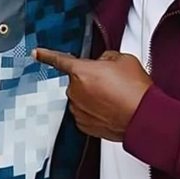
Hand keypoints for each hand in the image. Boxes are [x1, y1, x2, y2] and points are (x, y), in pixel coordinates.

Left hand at [33, 48, 151, 141]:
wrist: (142, 116)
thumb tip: (104, 62)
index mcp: (82, 71)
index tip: (37, 53)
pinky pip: (86, 112)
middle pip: (78, 79)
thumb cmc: (134, 90)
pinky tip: (112, 109)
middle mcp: (75, 91)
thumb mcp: (124, 60)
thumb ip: (107, 57)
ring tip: (116, 97)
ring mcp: (78, 109)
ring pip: (82, 97)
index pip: (59, 59)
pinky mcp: (84, 125)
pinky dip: (96, 111)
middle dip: (92, 79)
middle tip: (113, 82)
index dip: (46, 55)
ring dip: (94, 96)